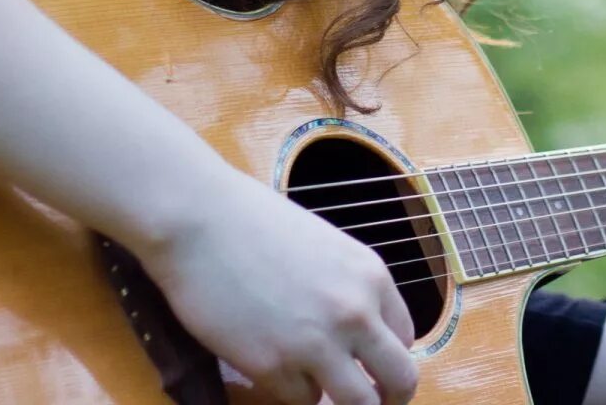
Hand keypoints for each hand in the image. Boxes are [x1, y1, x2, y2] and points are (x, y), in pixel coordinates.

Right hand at [135, 165, 418, 404]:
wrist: (200, 219)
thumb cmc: (254, 223)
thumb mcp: (325, 248)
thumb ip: (347, 288)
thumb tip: (355, 333)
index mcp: (372, 277)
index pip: (405, 338)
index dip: (388, 360)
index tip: (372, 370)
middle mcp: (355, 313)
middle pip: (399, 381)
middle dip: (388, 400)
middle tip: (370, 404)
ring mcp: (316, 343)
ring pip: (356, 404)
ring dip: (341, 404)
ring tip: (321, 393)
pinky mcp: (272, 366)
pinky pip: (300, 399)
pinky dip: (291, 392)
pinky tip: (274, 369)